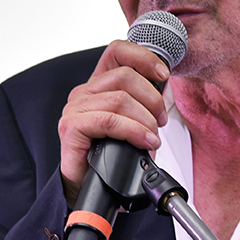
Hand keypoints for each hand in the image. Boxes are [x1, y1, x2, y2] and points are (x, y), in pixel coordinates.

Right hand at [57, 40, 170, 203]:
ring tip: (153, 137)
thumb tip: (167, 94)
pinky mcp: (71, 128)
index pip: (117, 52)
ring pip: (120, 99)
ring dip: (145, 119)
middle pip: (124, 76)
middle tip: (161, 121)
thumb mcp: (135, 124)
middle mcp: (84, 93)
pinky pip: (109, 121)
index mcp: (99, 85)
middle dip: (152, 98)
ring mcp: (75, 109)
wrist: (90, 188)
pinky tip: (145, 142)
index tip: (164, 74)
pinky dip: (133, 131)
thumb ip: (145, 104)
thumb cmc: (112, 156)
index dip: (143, 57)